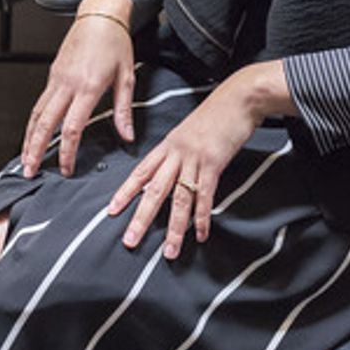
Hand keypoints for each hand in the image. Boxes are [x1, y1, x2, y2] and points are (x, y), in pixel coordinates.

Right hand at [21, 0, 135, 177]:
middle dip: (34, 150)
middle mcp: (67, 83)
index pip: (72, 127)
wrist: (99, 13)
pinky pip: (40, 102)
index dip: (66, 152)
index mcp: (88, 86)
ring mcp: (56, 78)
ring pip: (37, 113)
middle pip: (45, 123)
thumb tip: (127, 136)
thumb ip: (124, 109)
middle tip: (29, 171)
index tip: (65, 169)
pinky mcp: (53, 74)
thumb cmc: (115, 41)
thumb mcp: (126, 75)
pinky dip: (33, 121)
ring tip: (25, 158)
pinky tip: (33, 133)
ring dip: (29, 138)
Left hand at [107, 62, 289, 259]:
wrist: (238, 98)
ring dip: (174, 228)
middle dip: (141, 217)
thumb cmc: (216, 115)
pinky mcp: (214, 162)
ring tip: (170, 251)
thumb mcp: (189, 133)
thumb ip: (178, 154)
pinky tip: (201, 234)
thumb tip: (172, 174)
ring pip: (178, 198)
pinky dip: (202, 217)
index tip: (111, 210)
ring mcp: (194, 158)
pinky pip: (205, 194)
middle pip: (153, 189)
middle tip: (130, 240)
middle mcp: (176, 153)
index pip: (140, 172)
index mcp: (167, 146)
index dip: (125, 192)